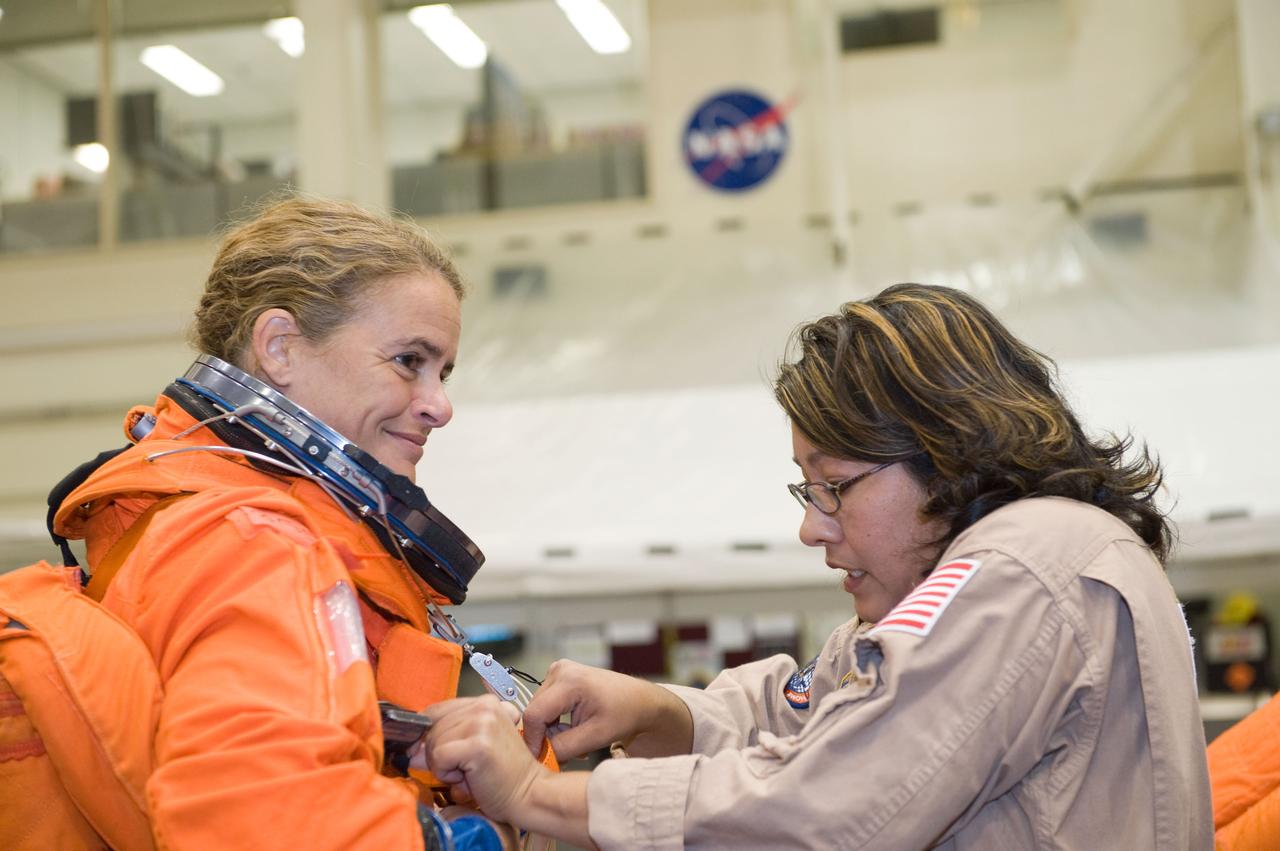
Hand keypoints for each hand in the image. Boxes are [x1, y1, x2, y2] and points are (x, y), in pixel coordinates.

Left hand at [417, 696, 544, 823]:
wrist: (528, 794)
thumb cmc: (502, 775)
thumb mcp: (472, 747)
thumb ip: (445, 740)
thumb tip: (411, 748)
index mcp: (486, 702)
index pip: (436, 710)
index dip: (427, 733)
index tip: (433, 752)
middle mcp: (484, 706)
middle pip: (432, 726)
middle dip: (439, 753)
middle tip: (464, 767)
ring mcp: (482, 723)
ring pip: (433, 742)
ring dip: (443, 765)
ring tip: (469, 772)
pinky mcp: (478, 743)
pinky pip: (440, 757)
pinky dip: (447, 774)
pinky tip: (468, 777)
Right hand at [521, 659, 692, 759]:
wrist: (640, 700)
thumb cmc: (625, 714)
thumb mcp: (595, 736)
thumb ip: (564, 747)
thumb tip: (539, 757)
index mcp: (569, 681)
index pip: (534, 714)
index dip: (533, 740)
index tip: (541, 759)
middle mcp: (559, 670)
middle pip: (535, 711)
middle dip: (544, 736)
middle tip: (563, 753)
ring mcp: (559, 671)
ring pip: (538, 709)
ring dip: (550, 730)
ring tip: (574, 740)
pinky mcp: (560, 677)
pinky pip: (545, 704)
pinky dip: (554, 720)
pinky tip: (572, 728)